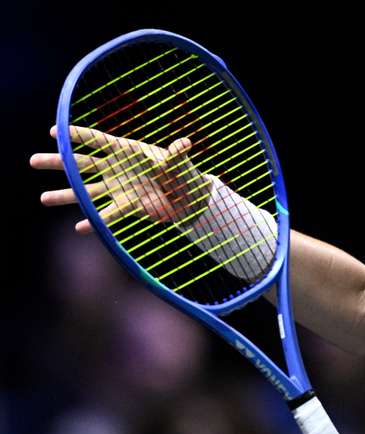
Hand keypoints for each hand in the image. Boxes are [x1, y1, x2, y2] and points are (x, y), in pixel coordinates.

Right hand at [30, 125, 209, 233]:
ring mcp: (117, 187)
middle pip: (81, 164)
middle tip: (33, 162)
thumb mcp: (178, 162)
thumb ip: (176, 155)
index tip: (54, 132)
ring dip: (65, 195)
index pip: (97, 141)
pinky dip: (95, 222)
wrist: (189, 195)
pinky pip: (107, 214)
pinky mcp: (125, 205)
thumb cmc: (181, 171)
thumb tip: (185, 144)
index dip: (76, 136)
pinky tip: (81, 228)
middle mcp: (115, 168)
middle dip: (58, 163)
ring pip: (86, 191)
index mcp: (125, 150)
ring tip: (43, 199)